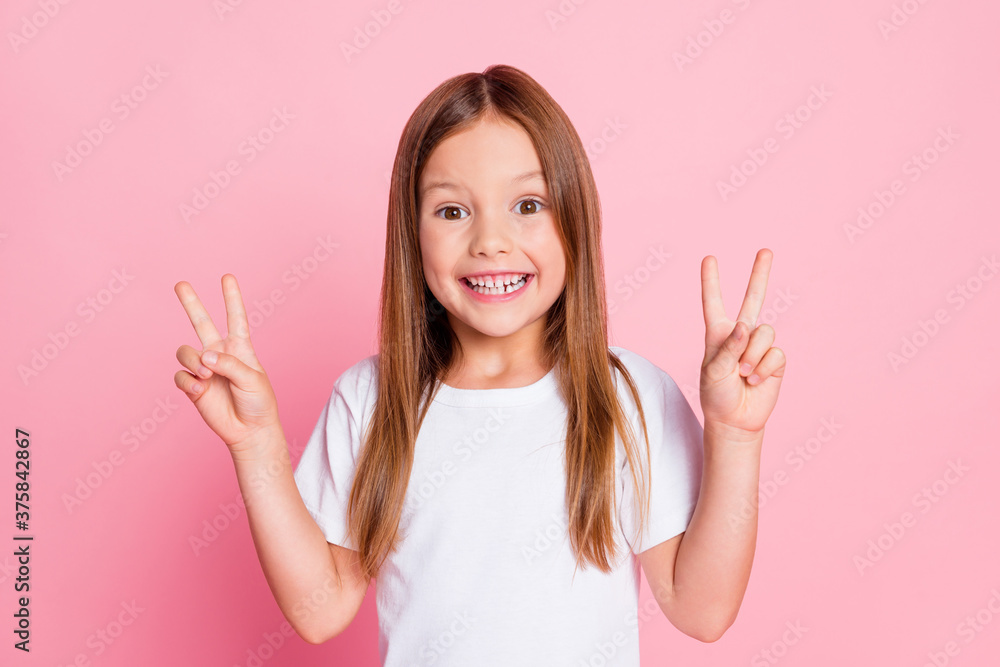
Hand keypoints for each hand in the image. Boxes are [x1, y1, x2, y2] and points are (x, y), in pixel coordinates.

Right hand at [173, 274, 282, 455]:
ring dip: (193, 360)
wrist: (249, 430)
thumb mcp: (252, 379)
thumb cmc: (258, 402)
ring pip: (185, 351)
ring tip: (206, 374)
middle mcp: (219, 354)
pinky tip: (200, 389)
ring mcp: (204, 369)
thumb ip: (229, 364)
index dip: (231, 297)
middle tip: (180, 284)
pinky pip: (180, 376)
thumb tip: (204, 355)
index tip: (227, 277)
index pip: (235, 318)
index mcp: (240, 348)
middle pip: (201, 322)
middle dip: (191, 303)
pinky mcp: (192, 386)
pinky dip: (188, 381)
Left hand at [699, 249, 785, 438]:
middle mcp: (741, 335)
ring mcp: (760, 346)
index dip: (711, 281)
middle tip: (766, 250)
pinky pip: (775, 353)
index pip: (714, 303)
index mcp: (718, 334)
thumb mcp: (712, 372)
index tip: (709, 258)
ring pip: (765, 332)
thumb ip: (728, 347)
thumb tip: (745, 326)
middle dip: (760, 274)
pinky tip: (756, 380)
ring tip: (743, 374)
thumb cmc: (717, 396)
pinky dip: (764, 367)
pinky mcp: (775, 360)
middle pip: (753, 299)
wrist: (735, 421)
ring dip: (753, 356)